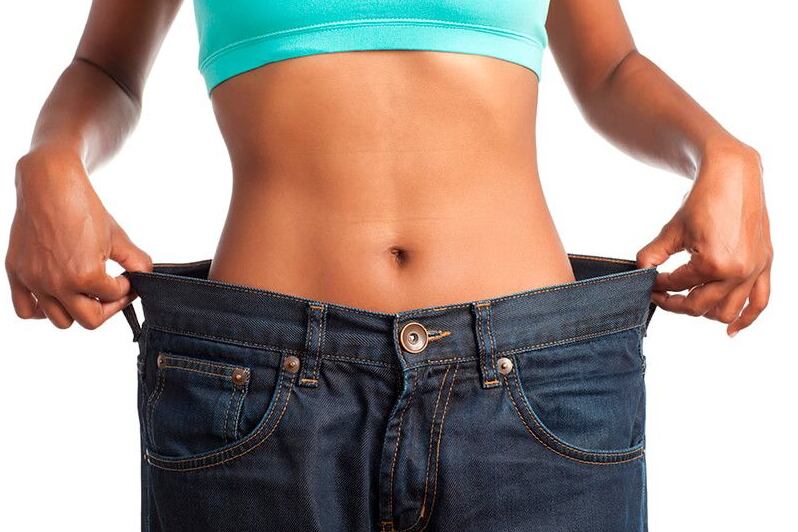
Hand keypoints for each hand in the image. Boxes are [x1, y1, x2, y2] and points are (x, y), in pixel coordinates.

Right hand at [5, 144, 152, 328]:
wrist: (50, 185)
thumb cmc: (84, 208)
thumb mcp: (118, 237)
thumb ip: (137, 261)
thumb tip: (146, 278)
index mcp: (85, 276)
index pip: (114, 298)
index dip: (126, 288)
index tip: (128, 280)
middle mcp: (57, 284)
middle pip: (89, 320)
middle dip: (107, 307)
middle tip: (111, 293)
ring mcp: (35, 281)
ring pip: (60, 320)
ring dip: (77, 311)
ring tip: (86, 293)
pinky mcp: (17, 273)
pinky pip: (26, 311)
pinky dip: (42, 310)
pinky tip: (58, 297)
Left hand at [635, 144, 772, 336]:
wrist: (734, 176)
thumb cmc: (703, 199)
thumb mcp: (671, 229)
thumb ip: (653, 255)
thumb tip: (639, 272)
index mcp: (714, 263)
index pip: (678, 286)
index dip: (658, 286)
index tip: (648, 283)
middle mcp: (738, 271)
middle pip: (700, 306)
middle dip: (676, 303)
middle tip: (661, 295)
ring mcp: (755, 270)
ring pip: (727, 311)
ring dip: (705, 312)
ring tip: (688, 304)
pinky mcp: (765, 265)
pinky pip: (760, 302)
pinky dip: (746, 318)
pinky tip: (730, 331)